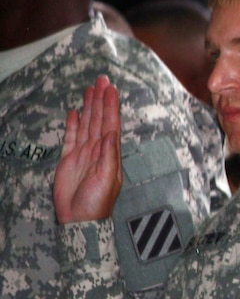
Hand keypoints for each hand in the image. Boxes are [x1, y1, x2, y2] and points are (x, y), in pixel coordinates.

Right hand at [54, 75, 122, 222]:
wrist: (78, 218)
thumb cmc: (97, 202)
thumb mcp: (108, 178)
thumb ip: (109, 154)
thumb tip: (112, 132)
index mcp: (110, 153)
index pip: (111, 124)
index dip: (111, 106)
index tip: (111, 89)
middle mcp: (98, 150)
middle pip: (99, 119)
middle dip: (101, 100)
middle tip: (102, 79)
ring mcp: (83, 153)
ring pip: (86, 124)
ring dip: (89, 107)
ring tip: (90, 89)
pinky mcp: (68, 159)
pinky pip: (71, 137)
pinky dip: (73, 124)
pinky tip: (75, 112)